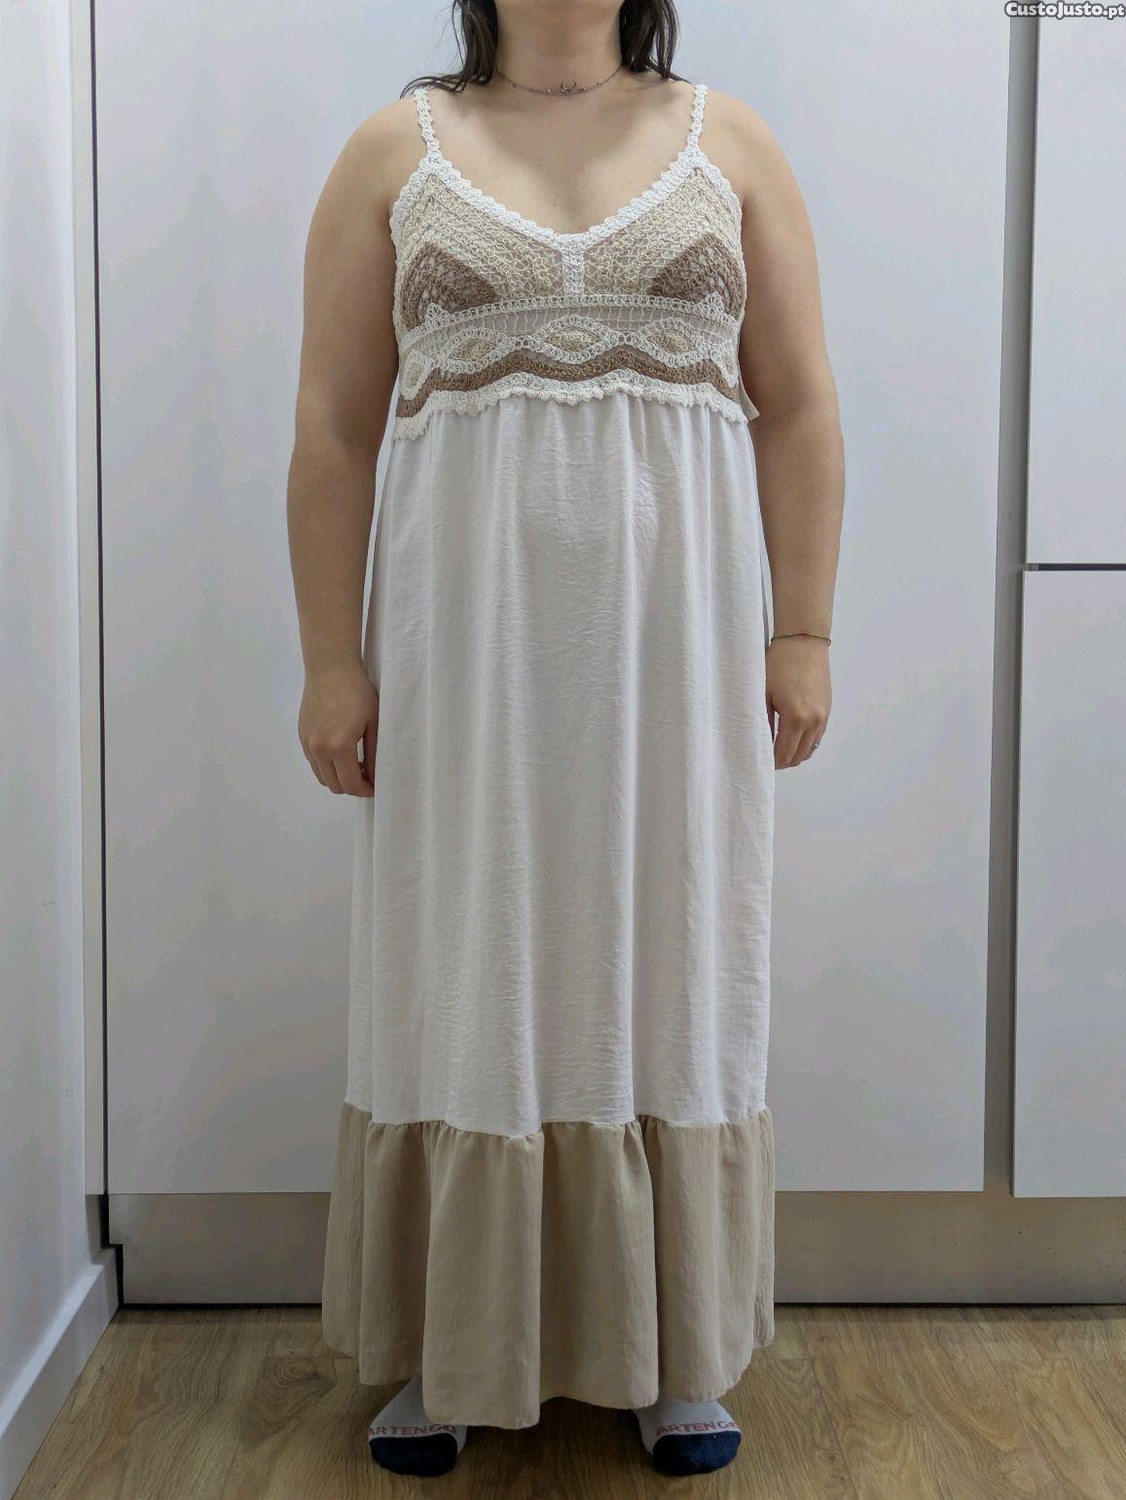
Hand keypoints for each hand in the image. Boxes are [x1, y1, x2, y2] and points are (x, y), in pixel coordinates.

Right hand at [298, 662, 379, 795]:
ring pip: (321, 776)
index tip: (374, 786)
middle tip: (366, 773)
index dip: (364, 790)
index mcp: (338, 747)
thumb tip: (374, 776)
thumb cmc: (357, 692)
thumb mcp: (373, 723)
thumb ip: (374, 754)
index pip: (350, 784)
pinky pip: (313, 761)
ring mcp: (307, 743)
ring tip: (354, 763)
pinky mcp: (302, 734)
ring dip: (337, 777)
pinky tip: (339, 752)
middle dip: (351, 786)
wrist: (330, 668)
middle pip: (333, 785)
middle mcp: (318, 749)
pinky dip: (326, 765)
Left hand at [765, 637, 830, 768]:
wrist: (803, 642)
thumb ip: (762, 722)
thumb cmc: (780, 663)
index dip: (771, 763)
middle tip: (766, 756)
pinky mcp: (827, 710)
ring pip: (810, 749)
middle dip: (782, 761)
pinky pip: (817, 737)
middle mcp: (814, 721)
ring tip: (778, 747)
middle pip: (798, 757)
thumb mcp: (764, 693)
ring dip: (794, 753)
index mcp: (797, 718)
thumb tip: (759, 743)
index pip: (784, 755)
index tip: (759, 761)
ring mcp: (824, 716)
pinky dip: (805, 743)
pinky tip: (791, 736)